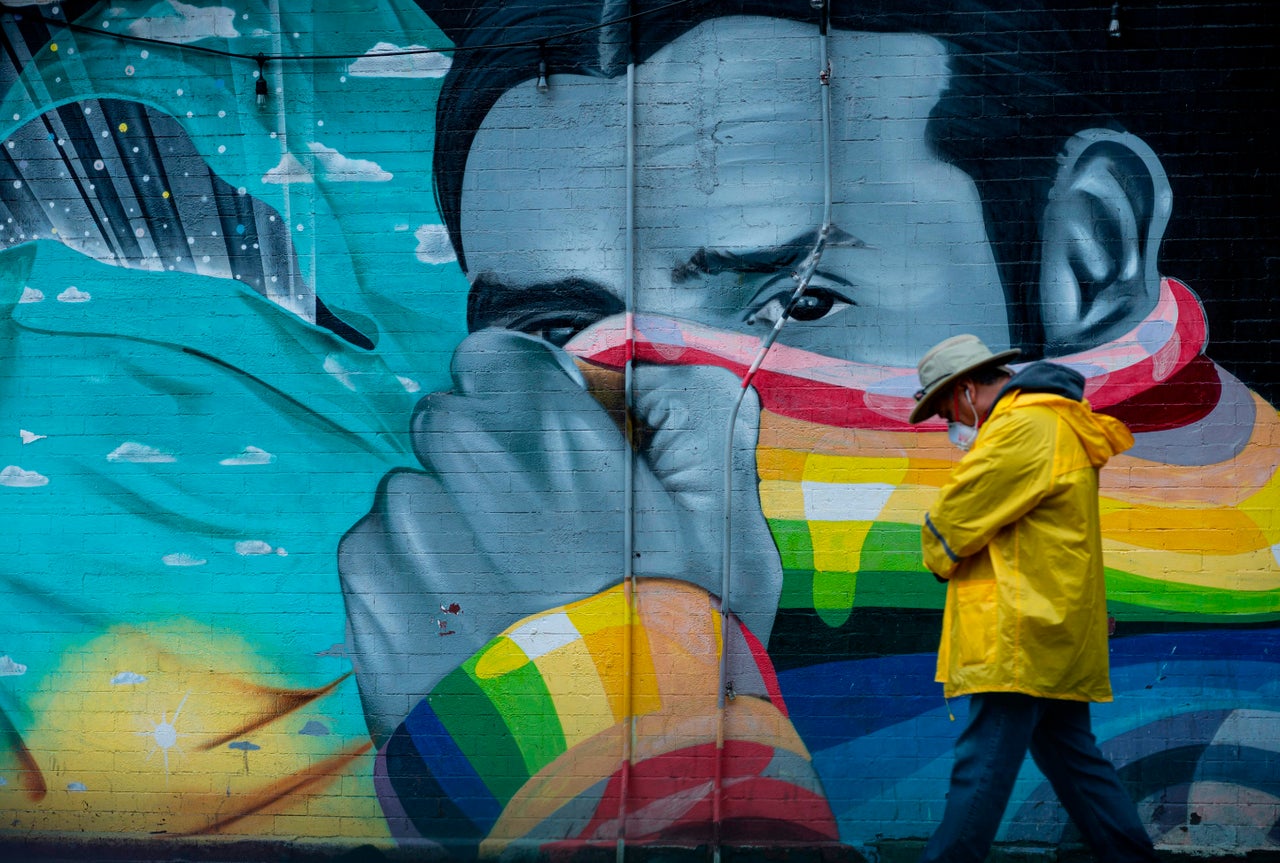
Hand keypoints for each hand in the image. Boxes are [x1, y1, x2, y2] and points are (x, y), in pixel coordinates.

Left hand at [338, 329, 781, 743]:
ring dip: (447, 517)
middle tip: (535, 524)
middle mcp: (471, 470)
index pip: (498, 355)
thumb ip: (698, 415)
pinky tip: (465, 622)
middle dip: (486, 454)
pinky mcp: (370, 595)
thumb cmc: (674, 651)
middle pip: (449, 415)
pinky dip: (409, 572)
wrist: (602, 781)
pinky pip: (372, 549)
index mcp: (558, 439)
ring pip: (411, 485)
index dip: (525, 393)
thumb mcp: (728, 525)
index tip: (548, 437)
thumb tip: (655, 368)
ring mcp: (411, 534)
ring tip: (505, 591)